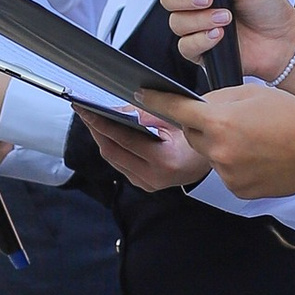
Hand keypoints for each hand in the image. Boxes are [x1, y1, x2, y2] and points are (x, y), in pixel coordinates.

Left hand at [77, 107, 206, 191]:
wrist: (209, 159)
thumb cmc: (196, 138)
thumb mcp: (175, 120)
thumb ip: (145, 115)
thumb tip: (117, 109)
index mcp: (163, 160)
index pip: (123, 140)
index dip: (101, 124)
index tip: (86, 110)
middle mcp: (153, 177)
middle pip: (112, 152)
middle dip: (96, 130)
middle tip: (84, 112)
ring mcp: (148, 183)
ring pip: (113, 160)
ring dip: (101, 139)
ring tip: (93, 120)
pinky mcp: (145, 185)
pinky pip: (120, 165)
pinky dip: (113, 148)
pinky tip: (108, 135)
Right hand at [155, 0, 294, 77]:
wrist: (282, 40)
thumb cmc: (267, 6)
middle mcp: (194, 0)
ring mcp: (194, 25)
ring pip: (176, 22)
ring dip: (201, 20)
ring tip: (226, 19)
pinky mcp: (198, 49)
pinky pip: (185, 46)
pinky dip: (202, 40)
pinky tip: (220, 35)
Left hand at [163, 80, 294, 197]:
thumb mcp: (253, 94)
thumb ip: (219, 99)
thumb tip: (198, 106)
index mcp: (220, 121)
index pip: (176, 111)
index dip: (157, 103)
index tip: (141, 98)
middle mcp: (218, 150)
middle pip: (193, 135)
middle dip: (203, 126)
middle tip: (230, 119)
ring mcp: (227, 174)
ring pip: (211, 154)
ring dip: (222, 145)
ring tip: (255, 139)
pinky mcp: (238, 190)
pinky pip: (226, 173)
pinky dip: (235, 164)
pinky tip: (260, 157)